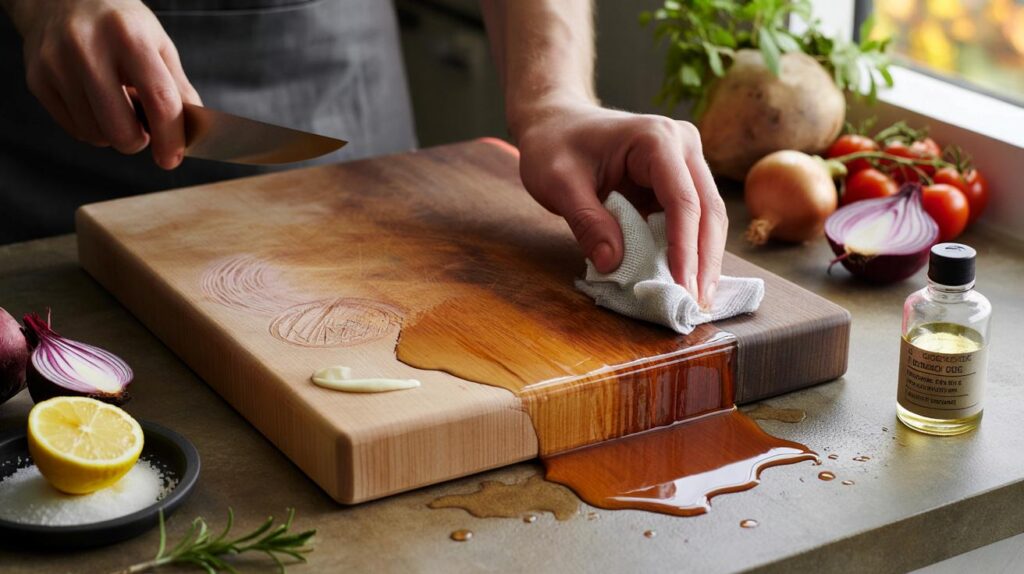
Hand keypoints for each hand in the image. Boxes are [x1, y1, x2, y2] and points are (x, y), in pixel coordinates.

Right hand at [4, 0, 199, 168]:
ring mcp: (57, 64)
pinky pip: (74, 128)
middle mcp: (88, 48)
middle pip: (120, 129)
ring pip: (95, 134)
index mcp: (129, 37)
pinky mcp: (37, 78)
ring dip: (113, 133)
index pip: (159, 100)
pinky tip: (95, 102)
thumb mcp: (158, 44)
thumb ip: (178, 87)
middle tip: (143, 130)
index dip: (170, 137)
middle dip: (138, 141)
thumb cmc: (119, 24)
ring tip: (117, 106)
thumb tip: (193, 128)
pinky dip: (91, 126)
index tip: (172, 158)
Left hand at [513, 100, 727, 305]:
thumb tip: (613, 264)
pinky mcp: (678, 182)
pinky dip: (690, 251)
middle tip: (698, 304)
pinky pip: (693, 220)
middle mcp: (682, 147)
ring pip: (708, 217)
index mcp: (657, 139)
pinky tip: (687, 281)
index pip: (683, 200)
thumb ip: (587, 222)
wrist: (555, 123)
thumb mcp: (559, 183)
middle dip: (704, 259)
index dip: (684, 247)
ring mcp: (685, 164)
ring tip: (697, 300)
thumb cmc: (554, 146)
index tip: (680, 285)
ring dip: (704, 259)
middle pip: (708, 209)